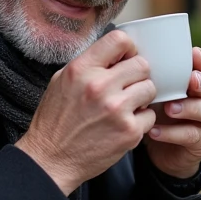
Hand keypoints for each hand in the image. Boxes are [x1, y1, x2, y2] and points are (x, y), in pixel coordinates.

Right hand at [15, 30, 156, 193]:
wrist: (50, 159)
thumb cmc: (55, 121)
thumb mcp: (62, 81)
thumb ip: (89, 64)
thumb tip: (115, 54)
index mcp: (81, 69)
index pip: (120, 40)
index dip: (128, 48)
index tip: (126, 58)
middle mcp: (100, 86)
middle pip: (142, 64)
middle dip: (136, 75)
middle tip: (126, 86)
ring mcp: (117, 109)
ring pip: (150, 88)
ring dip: (141, 96)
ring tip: (125, 105)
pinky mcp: (129, 131)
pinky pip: (150, 115)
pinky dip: (141, 119)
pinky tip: (124, 124)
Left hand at [145, 47, 200, 178]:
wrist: (163, 150)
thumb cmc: (159, 113)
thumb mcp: (157, 94)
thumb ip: (155, 77)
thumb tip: (133, 57)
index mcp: (198, 83)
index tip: (192, 54)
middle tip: (190, 81)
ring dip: (190, 108)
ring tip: (170, 109)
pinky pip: (191, 136)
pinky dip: (172, 133)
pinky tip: (154, 130)